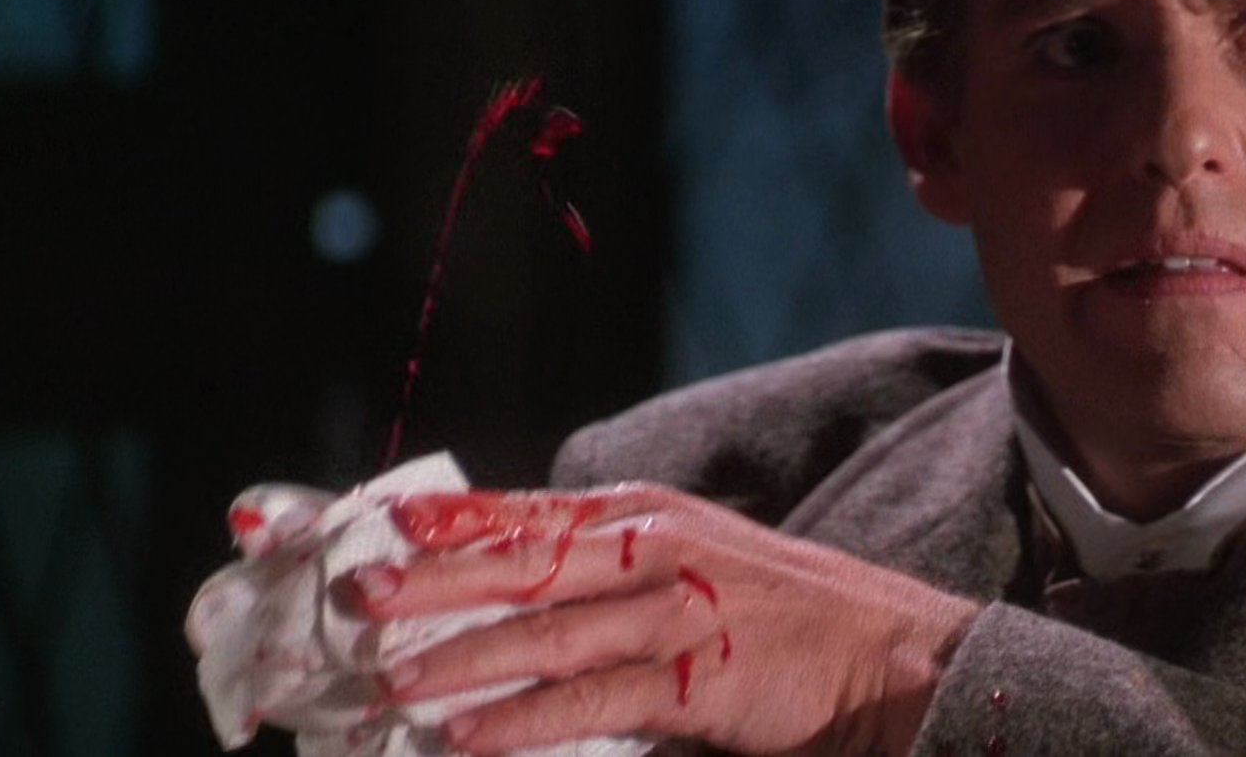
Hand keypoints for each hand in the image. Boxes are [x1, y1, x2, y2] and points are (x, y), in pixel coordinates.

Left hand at [350, 484, 982, 755]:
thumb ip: (613, 567)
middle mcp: (653, 548)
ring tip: (393, 684)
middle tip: (359, 598)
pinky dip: (525, 721)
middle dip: (435, 581)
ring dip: (462, 661)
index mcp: (646, 514)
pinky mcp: (696, 677)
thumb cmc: (784, 612)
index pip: (530, 512)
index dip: (453, 522)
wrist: (886, 653)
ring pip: (546, 634)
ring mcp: (675, 610)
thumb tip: (521, 586)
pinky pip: (591, 700)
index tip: (383, 526)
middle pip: (523, 561)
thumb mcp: (693, 562)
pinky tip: (471, 736)